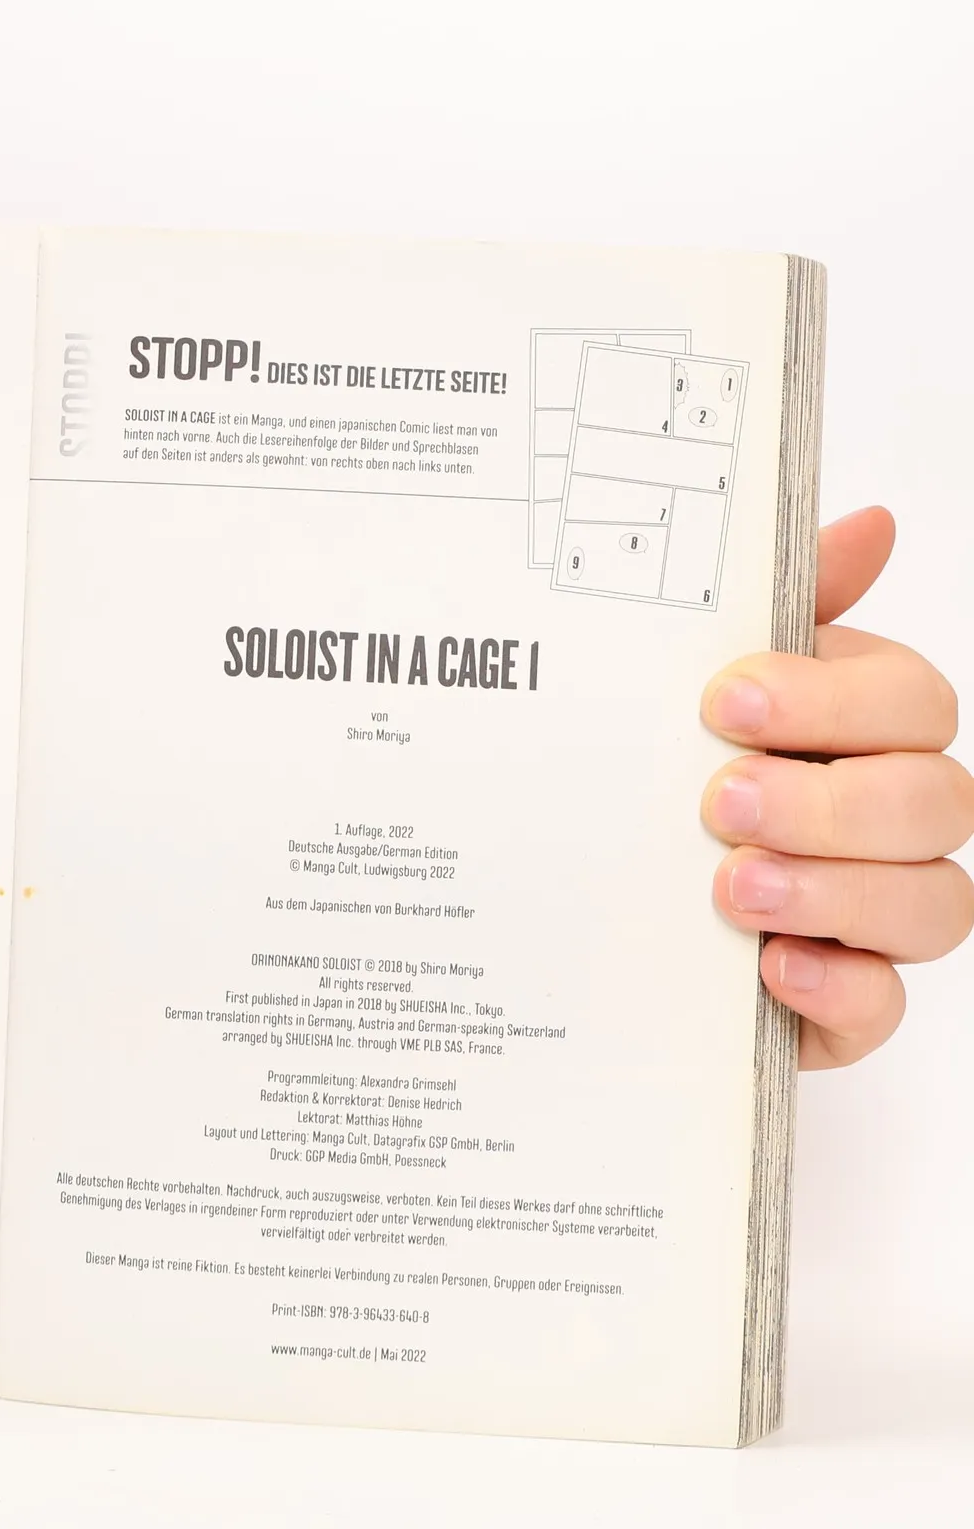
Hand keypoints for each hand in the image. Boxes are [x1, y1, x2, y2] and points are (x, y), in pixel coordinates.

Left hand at [700, 507, 973, 1067]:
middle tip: (721, 801)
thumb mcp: (694, 689)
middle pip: (932, 800)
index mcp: (864, 733)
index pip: (911, 703)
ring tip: (730, 887)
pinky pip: (885, 1003)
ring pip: (931, 903)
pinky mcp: (847, 1003)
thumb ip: (782, 611)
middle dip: (828, 800)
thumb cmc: (666, 780)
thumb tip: (869, 525)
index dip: (832, 699)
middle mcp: (891, 822)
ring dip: (832, 889)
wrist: (595, 905)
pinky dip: (837, 986)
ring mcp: (878, 917)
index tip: (724, 700)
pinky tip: (771, 967)